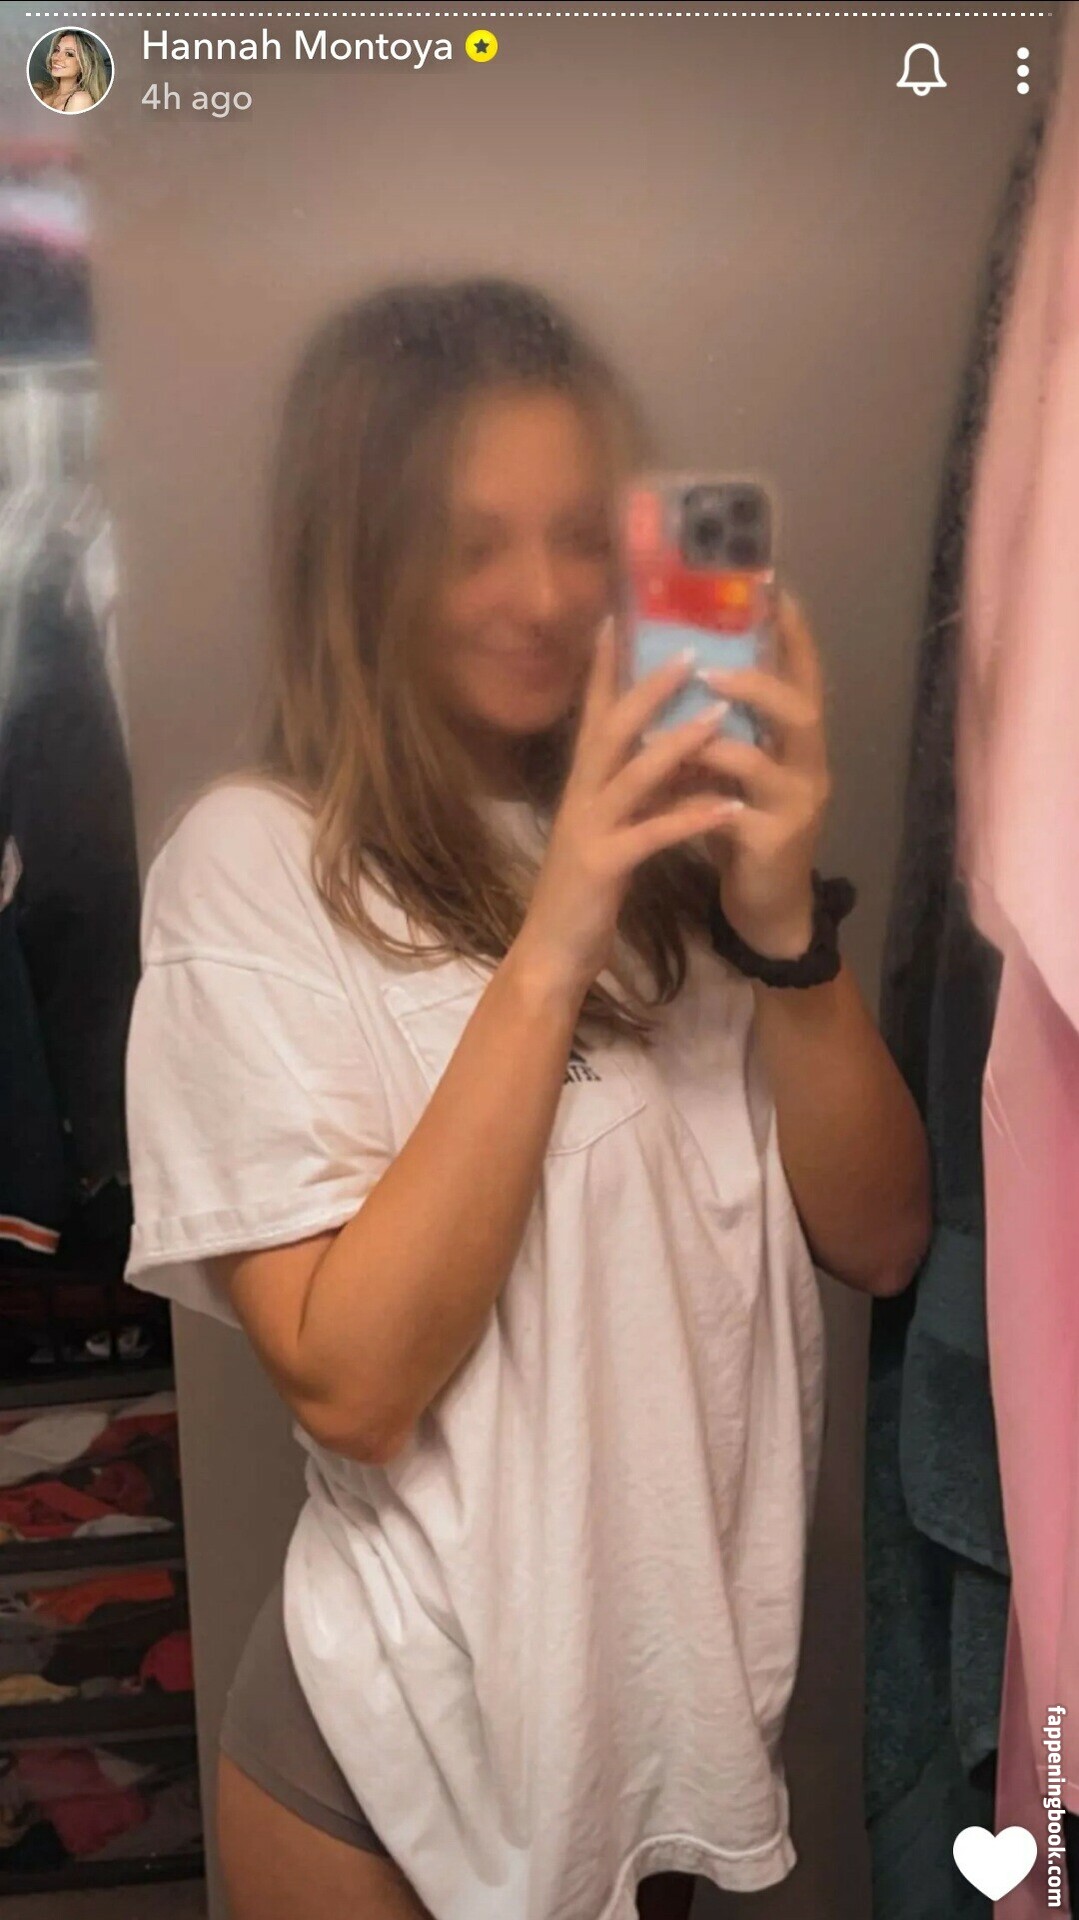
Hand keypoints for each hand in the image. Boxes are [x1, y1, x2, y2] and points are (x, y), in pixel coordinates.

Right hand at [516, 618, 742, 998]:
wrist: (551, 954)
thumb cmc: (583, 891)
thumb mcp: (610, 829)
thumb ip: (633, 790)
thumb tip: (668, 751)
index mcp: (582, 784)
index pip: (593, 712)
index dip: (604, 665)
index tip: (620, 616)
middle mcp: (580, 796)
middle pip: (613, 727)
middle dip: (651, 686)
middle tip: (693, 647)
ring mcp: (588, 829)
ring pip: (634, 773)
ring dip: (678, 742)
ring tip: (720, 714)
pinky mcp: (603, 866)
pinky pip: (653, 834)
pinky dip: (691, 818)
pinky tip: (728, 807)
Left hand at [673, 591, 832, 957]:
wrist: (763, 906)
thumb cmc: (741, 827)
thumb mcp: (733, 769)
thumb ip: (718, 725)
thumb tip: (679, 664)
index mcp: (799, 742)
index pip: (806, 676)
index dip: (793, 634)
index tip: (774, 590)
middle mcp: (810, 767)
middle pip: (801, 710)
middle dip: (757, 682)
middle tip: (709, 665)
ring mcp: (798, 806)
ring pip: (764, 760)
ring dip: (715, 741)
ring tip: (670, 729)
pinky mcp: (774, 843)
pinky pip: (735, 812)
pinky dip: (701, 795)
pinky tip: (671, 786)